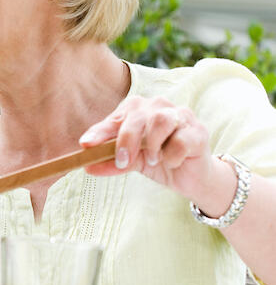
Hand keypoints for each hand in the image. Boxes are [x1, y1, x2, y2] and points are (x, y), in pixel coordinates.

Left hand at [79, 96, 215, 199]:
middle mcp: (159, 106)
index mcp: (138, 109)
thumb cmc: (157, 161)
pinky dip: (172, 155)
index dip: (100, 132)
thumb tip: (87, 165)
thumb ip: (111, 161)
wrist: (190, 178)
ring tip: (152, 160)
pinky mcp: (199, 131)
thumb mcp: (131, 162)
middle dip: (126, 140)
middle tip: (123, 161)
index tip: (86, 145)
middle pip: (137, 117)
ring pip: (160, 121)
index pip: (115, 118)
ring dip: (152, 144)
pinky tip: (172, 162)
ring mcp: (181, 116)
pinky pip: (181, 140)